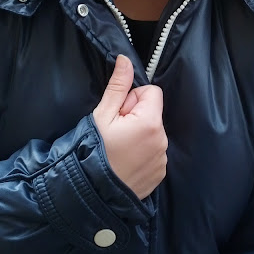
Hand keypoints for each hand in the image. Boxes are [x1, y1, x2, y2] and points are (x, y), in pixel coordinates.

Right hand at [93, 55, 167, 198]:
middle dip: (135, 116)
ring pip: (152, 132)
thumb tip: (126, 59)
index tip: (118, 114)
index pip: (152, 92)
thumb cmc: (93, 151)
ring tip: (118, 149)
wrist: (91, 195)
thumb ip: (118, 85)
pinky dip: (141, 153)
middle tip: (115, 133)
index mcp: (150, 122)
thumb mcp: (102, 115)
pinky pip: (154, 152)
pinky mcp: (160, 174)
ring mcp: (162, 159)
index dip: (133, 99)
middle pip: (152, 112)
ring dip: (139, 135)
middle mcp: (162, 140)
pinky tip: (124, 161)